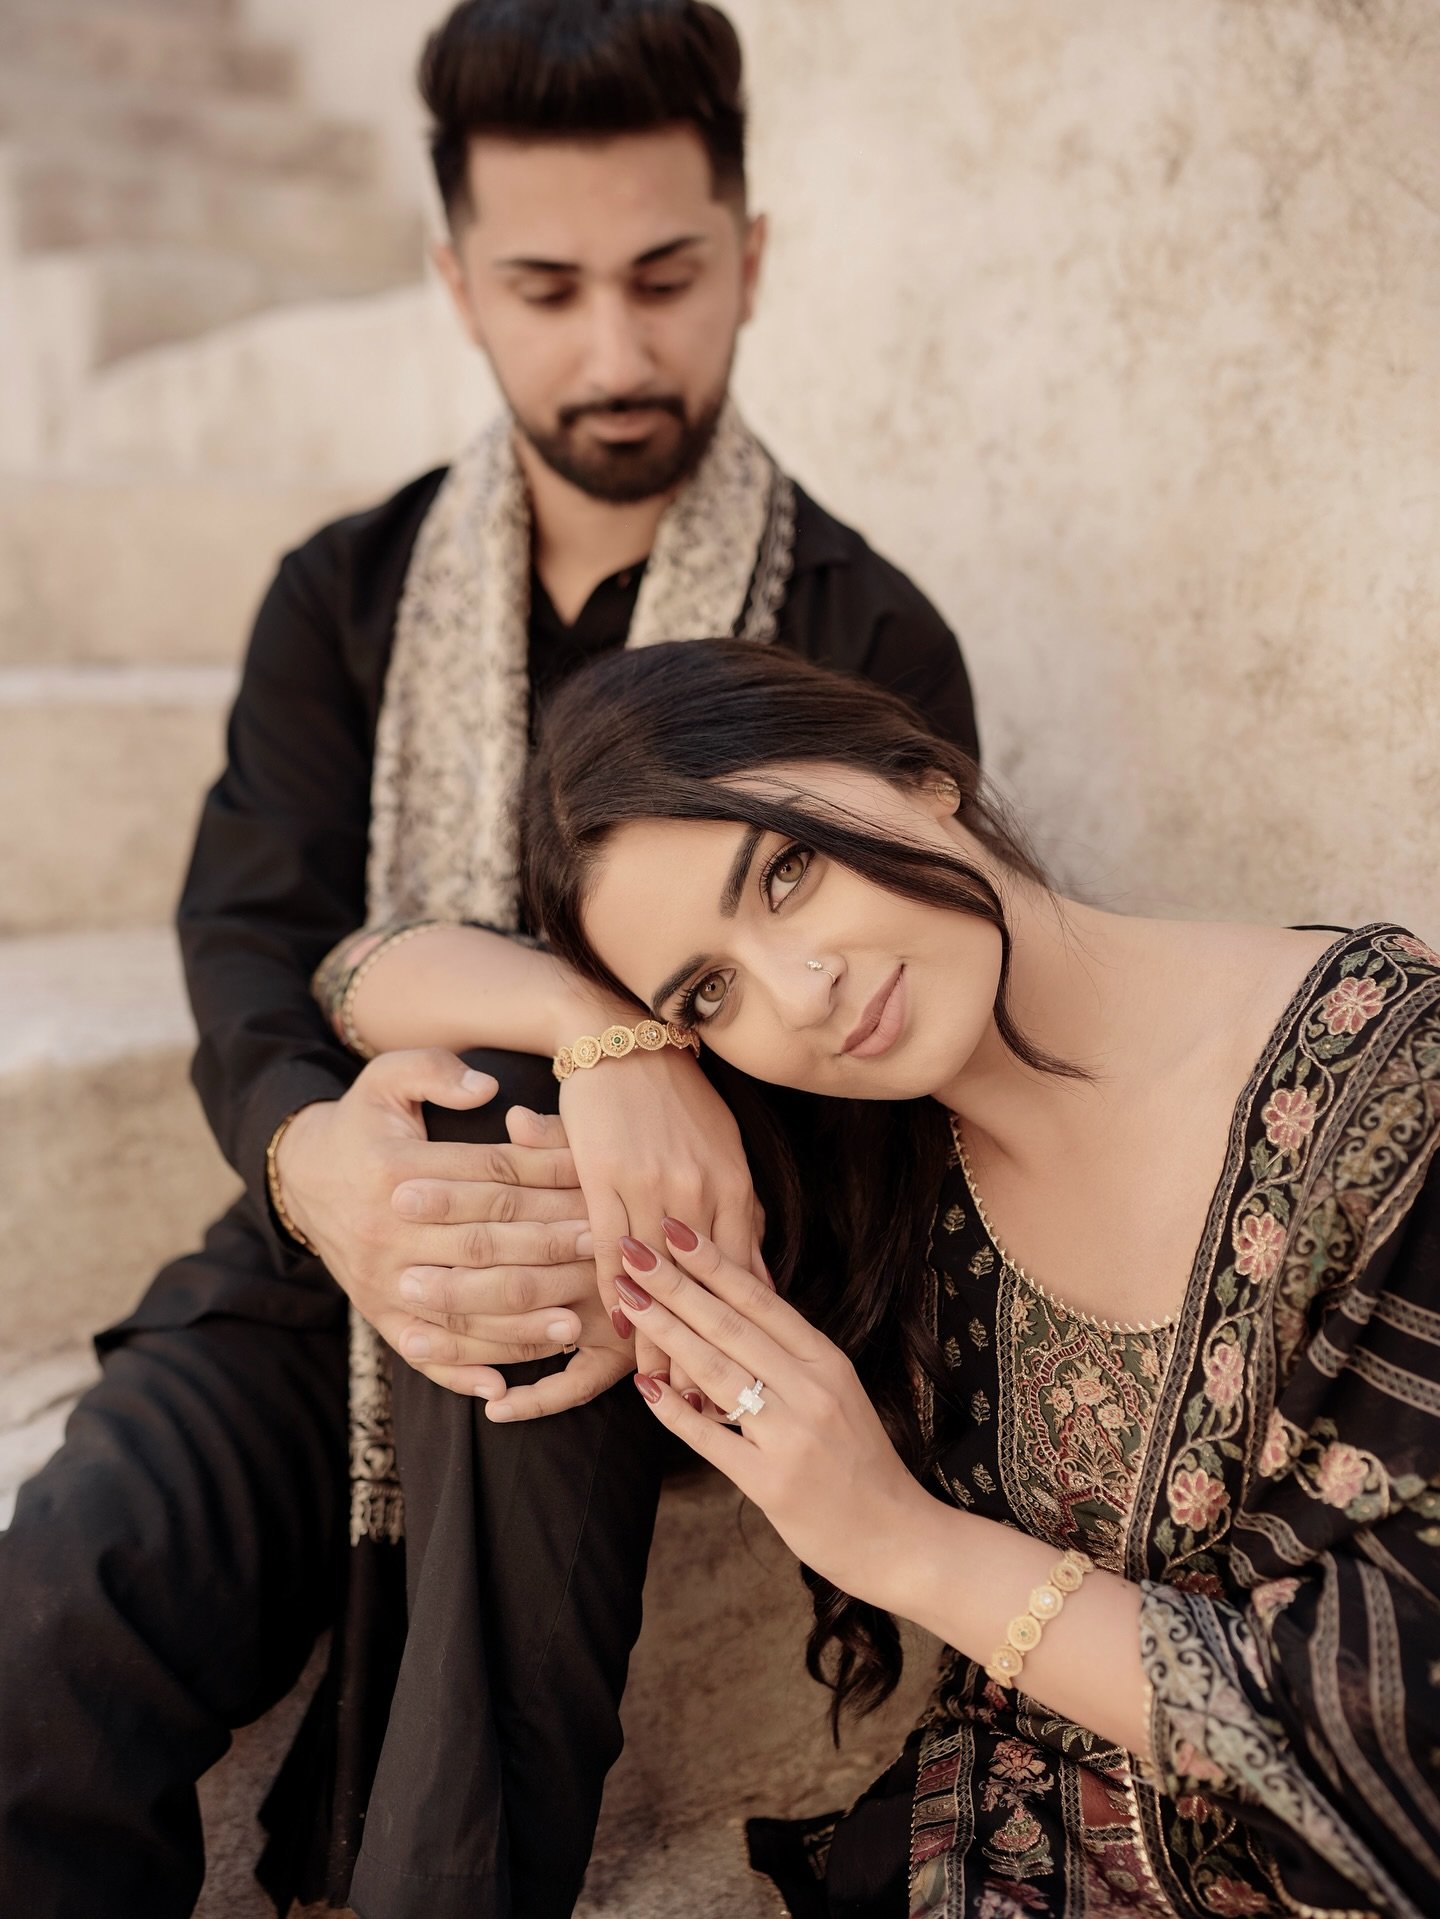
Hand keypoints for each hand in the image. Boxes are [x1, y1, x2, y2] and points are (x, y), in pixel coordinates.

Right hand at [275, 1049, 594, 1395]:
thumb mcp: (386, 1077)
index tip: (594, 1185)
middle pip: (481, 1245)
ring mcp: (379, 1280)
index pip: (486, 1178)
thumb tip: (486, 1088)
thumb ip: (433, 1071)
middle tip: (602, 1250)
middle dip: (547, 1249)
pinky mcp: (377, 1314)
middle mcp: (385, 1231)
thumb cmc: (364, 1123)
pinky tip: (504, 1387)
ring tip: (574, 1323)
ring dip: (518, 1322)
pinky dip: (462, 1370)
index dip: (545, 1180)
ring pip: (458, 1308)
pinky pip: (422, 1352)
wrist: (301, 1176)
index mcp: (394, 1168)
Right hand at [496, 1044, 763, 1418]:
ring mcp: (652, 1187)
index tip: (748, 1380)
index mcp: (736, 1186)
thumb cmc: (677, 1097)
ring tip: (662, 1385)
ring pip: (659, 1279)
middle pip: (705, 1290)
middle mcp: (700, 1191)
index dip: (743, 1333)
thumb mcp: (725, 1150)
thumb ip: (740, 1212)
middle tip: (709, 1406)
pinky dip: (615, 1292)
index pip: (743, 1276)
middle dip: (707, 1350)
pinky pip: (609, 1248)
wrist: (623, 1041)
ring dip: (660, 1336)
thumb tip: (756, 1272)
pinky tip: (617, 1327)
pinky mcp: (605, 1180)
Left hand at [612, 1219, 935, 1613]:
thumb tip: (744, 1297)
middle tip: (634, 1251)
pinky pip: (711, 1438)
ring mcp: (791, 1437)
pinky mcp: (770, 1483)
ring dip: (667, 1332)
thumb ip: (793, 1352)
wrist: (898, 1537)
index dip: (715, 1263)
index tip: (676, 1229)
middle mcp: (811, 1391)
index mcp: (828, 1362)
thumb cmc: (861, 1462)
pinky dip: (675, 1411)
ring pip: (717, 1371)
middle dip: (677, 1285)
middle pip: (731, 1327)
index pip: (762, 1301)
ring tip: (629, 1301)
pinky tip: (645, 1386)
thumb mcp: (839, 1392)